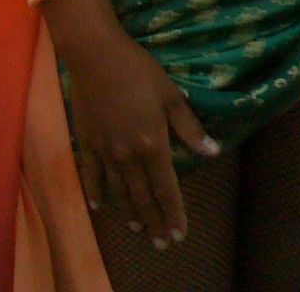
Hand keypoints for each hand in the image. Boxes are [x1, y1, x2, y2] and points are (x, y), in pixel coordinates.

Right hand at [66, 26, 219, 247]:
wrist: (95, 55)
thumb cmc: (138, 70)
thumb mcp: (171, 95)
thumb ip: (189, 128)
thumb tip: (213, 151)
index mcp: (152, 145)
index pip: (166, 190)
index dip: (174, 214)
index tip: (179, 234)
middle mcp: (128, 157)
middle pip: (143, 198)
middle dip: (154, 222)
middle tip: (161, 243)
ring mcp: (105, 152)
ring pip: (119, 192)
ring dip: (130, 213)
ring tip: (139, 229)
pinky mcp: (87, 143)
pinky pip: (91, 176)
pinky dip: (96, 194)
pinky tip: (100, 206)